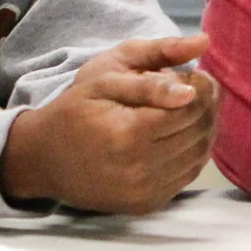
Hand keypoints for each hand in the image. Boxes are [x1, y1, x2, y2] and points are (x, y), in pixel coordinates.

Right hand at [0, 34, 218, 213]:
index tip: (197, 74)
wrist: (43, 158)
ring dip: (203, 128)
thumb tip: (203, 45)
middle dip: (206, 105)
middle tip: (197, 90)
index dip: (203, 87)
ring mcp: (144, 191)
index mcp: (129, 132)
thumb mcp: (106, 74)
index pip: (192, 106)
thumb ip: (156, 61)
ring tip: (187, 111)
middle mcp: (139, 168)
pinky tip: (178, 135)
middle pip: (200, 130)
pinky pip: (188, 176)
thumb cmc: (75, 109)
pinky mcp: (146, 204)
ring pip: (200, 154)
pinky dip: (192, 152)